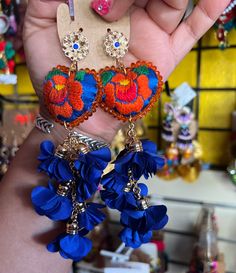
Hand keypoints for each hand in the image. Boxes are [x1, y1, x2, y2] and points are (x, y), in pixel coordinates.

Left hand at [23, 0, 229, 141]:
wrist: (75, 111)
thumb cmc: (54, 72)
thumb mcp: (38, 27)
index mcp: (102, 1)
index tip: (100, 4)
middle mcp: (130, 13)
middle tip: (120, 4)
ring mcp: (152, 33)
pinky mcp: (166, 56)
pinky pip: (193, 30)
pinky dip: (209, 10)